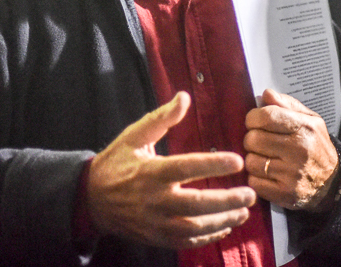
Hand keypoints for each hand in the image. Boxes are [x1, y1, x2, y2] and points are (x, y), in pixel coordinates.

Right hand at [87, 92, 256, 249]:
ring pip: (194, 227)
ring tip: (244, 211)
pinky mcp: (155, 238)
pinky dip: (207, 238)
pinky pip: (185, 242)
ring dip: (222, 221)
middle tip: (250, 194)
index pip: (186, 168)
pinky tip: (225, 227)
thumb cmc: (116, 164)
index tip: (237, 161)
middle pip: (196, 204)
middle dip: (227, 201)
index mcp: (151, 172)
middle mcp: (154, 200)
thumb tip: (184, 97)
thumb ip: (161, 118)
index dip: (213, 164)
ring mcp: (155, 223)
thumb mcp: (134, 136)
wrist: (90, 200)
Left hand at [244, 88, 339, 211]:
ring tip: (265, 158)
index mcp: (305, 127)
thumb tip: (266, 94)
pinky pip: (254, 182)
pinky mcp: (285, 193)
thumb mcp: (310, 120)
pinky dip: (256, 178)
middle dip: (251, 139)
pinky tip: (267, 174)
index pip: (266, 116)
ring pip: (250, 161)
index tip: (254, 122)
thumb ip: (286, 105)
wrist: (333, 182)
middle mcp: (300, 150)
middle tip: (260, 142)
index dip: (253, 117)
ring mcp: (292, 173)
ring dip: (253, 159)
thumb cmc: (315, 146)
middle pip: (253, 139)